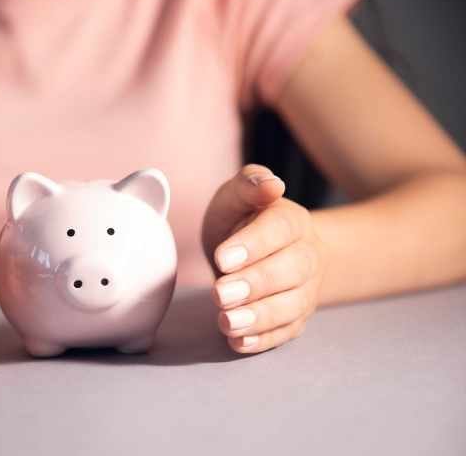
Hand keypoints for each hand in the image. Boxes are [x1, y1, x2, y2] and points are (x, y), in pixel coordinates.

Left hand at [201, 165, 326, 352]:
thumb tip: (272, 185)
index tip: (222, 258)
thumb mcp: (237, 196)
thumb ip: (249, 184)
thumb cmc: (243, 219)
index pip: (279, 231)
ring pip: (291, 306)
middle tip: (219, 294)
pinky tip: (237, 342)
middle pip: (290, 272)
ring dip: (259, 317)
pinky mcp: (295, 318)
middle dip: (255, 285)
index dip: (253, 245)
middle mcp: (306, 256)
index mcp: (292, 221)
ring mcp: (305, 290)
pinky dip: (263, 340)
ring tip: (227, 322)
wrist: (262, 250)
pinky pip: (285, 332)